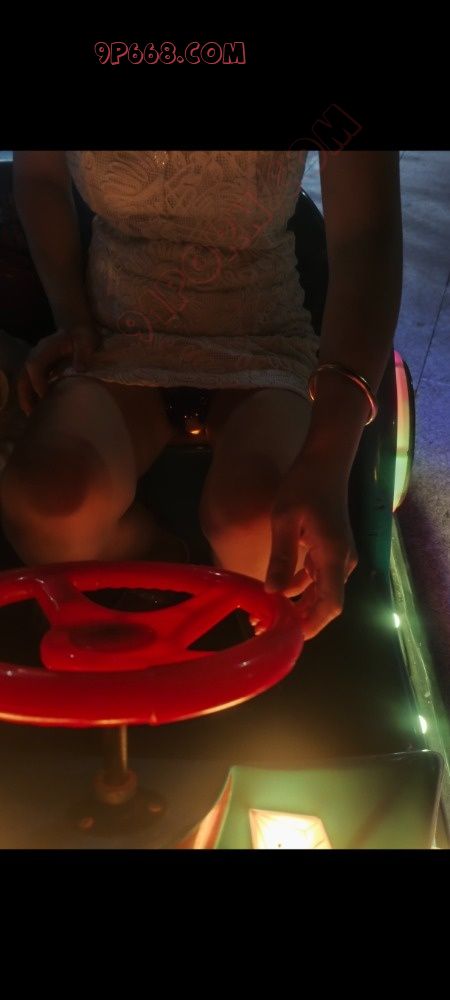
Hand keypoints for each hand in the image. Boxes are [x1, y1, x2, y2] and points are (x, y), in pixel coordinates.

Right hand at [16, 323, 101, 415]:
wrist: (78, 326)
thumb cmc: (82, 334)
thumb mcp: (86, 339)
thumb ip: (83, 352)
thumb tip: (79, 369)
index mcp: (46, 348)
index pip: (34, 366)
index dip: (38, 382)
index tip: (47, 397)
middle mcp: (37, 354)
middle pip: (23, 375)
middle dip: (25, 395)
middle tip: (32, 414)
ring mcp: (37, 361)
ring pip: (24, 381)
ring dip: (26, 398)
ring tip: (33, 417)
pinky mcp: (41, 368)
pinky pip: (31, 382)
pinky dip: (32, 395)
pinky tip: (39, 410)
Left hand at [265, 456, 357, 638]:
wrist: (325, 462)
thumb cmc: (304, 486)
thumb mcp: (285, 520)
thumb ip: (282, 558)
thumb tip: (274, 593)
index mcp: (333, 556)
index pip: (330, 604)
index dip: (311, 625)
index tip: (287, 637)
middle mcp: (341, 561)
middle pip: (326, 603)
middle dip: (299, 620)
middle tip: (266, 628)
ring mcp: (339, 555)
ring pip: (321, 592)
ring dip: (299, 605)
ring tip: (267, 614)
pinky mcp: (332, 549)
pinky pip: (318, 577)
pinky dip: (301, 588)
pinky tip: (278, 590)